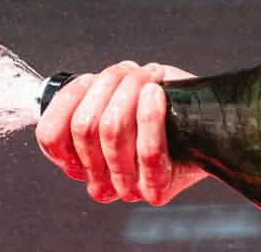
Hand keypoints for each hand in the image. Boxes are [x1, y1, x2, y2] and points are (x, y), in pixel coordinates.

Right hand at [36, 61, 208, 205]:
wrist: (210, 126)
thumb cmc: (164, 105)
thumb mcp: (119, 93)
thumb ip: (90, 94)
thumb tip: (78, 85)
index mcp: (79, 161)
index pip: (50, 134)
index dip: (68, 99)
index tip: (90, 81)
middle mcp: (98, 180)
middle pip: (84, 125)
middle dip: (107, 85)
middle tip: (130, 73)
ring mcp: (126, 187)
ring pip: (112, 130)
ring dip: (130, 90)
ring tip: (147, 78)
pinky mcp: (157, 187)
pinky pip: (147, 151)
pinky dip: (150, 116)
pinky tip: (155, 92)